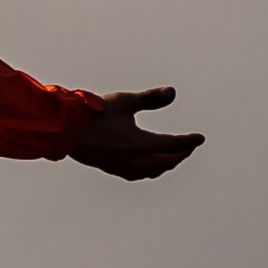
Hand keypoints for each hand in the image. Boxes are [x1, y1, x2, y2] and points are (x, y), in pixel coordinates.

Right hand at [64, 85, 198, 179]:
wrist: (67, 130)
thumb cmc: (95, 113)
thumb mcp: (125, 101)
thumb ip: (150, 98)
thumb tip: (173, 92)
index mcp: (141, 144)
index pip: (173, 145)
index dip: (189, 141)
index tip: (200, 138)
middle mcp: (136, 160)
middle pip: (167, 161)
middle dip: (181, 153)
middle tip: (190, 145)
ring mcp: (124, 168)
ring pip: (155, 171)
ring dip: (168, 163)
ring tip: (174, 155)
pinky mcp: (114, 170)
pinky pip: (141, 175)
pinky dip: (152, 170)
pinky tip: (150, 166)